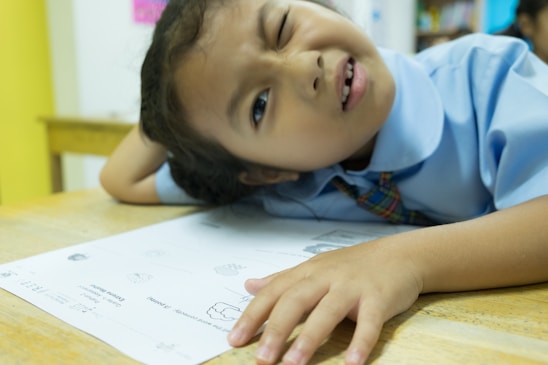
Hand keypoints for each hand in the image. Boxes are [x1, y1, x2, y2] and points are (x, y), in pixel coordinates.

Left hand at [227, 237, 422, 364]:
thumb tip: (249, 285)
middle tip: (261, 358)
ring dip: (309, 338)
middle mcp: (326, 277)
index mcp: (308, 272)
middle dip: (276, 330)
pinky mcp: (378, 298)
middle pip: (295, 300)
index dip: (253, 315)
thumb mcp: (314, 268)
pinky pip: (369, 323)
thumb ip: (281, 279)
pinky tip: (351, 364)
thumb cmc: (352, 265)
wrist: (399, 255)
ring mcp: (353, 287)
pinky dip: (361, 343)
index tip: (234, 339)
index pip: (274, 292)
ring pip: (327, 311)